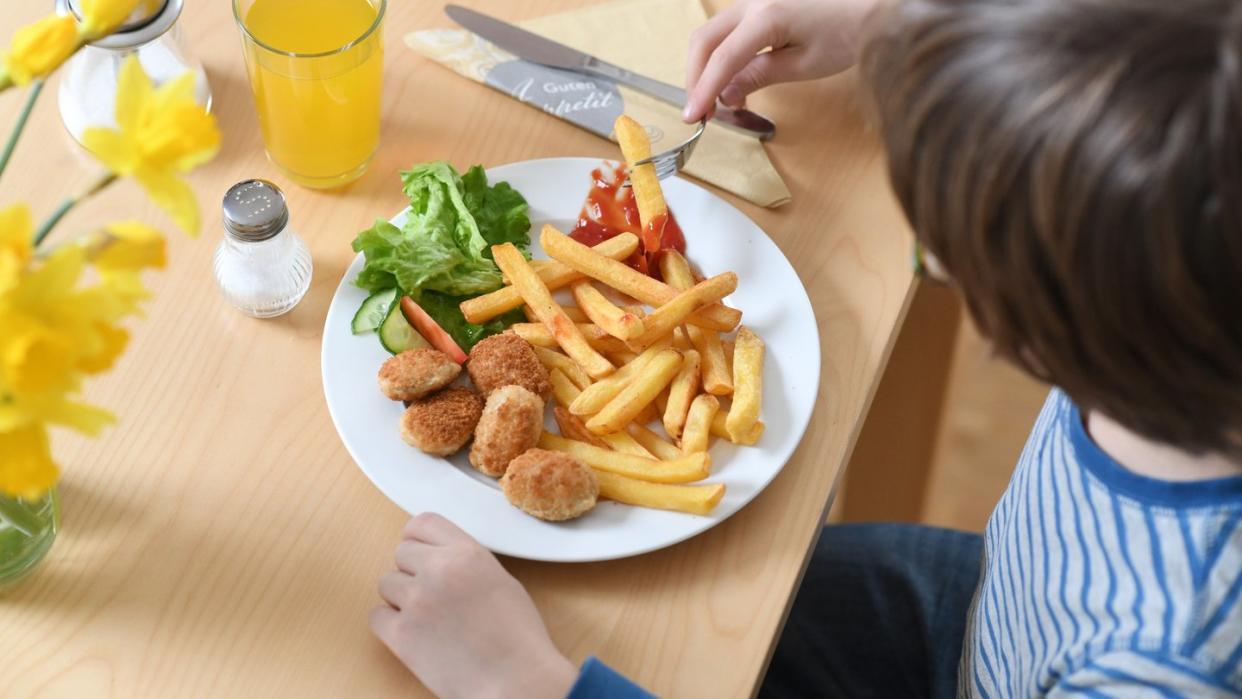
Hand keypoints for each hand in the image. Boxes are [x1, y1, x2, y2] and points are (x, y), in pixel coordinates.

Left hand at [370, 513, 576, 698]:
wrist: (515, 682)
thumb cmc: (517, 639)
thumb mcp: (501, 582)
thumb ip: (466, 563)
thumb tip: (439, 559)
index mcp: (468, 554)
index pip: (423, 523)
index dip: (417, 539)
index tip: (418, 551)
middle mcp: (439, 571)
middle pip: (401, 553)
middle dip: (411, 571)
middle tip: (430, 595)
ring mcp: (417, 601)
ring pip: (386, 583)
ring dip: (400, 598)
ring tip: (427, 619)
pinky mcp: (401, 635)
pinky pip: (376, 616)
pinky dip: (389, 625)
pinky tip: (414, 635)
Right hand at [684, 0, 878, 120]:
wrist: (871, 5)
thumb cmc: (847, 32)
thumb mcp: (804, 64)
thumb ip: (759, 76)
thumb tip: (726, 94)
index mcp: (766, 15)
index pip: (722, 59)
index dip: (703, 91)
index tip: (692, 117)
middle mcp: (753, 1)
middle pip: (705, 41)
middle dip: (696, 78)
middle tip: (700, 112)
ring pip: (711, 33)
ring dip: (706, 67)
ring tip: (718, 101)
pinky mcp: (759, 3)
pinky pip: (728, 29)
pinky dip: (721, 55)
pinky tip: (732, 80)